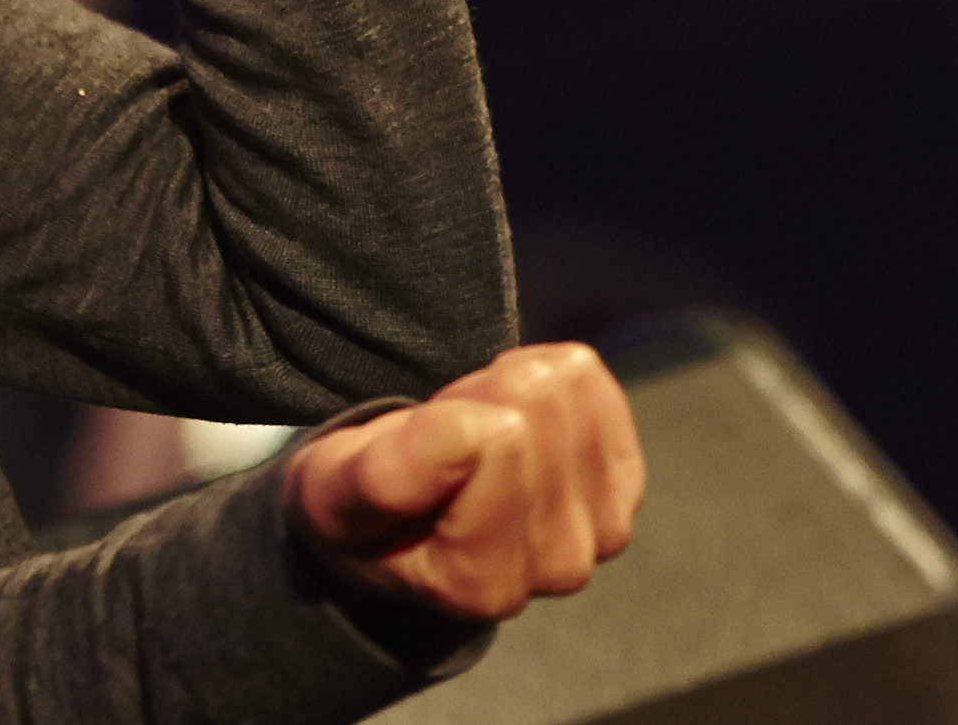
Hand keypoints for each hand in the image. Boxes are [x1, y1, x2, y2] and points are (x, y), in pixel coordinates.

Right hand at [283, 344, 646, 621]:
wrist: (402, 527)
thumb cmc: (360, 508)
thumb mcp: (334, 495)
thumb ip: (386, 477)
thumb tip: (462, 433)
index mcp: (482, 581)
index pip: (496, 438)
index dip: (440, 419)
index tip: (413, 450)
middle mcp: (557, 567)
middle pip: (534, 405)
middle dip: (474, 402)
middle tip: (442, 441)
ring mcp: (601, 530)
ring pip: (562, 386)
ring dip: (504, 391)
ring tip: (472, 436)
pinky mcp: (624, 485)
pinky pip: (588, 378)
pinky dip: (542, 377)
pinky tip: (512, 418)